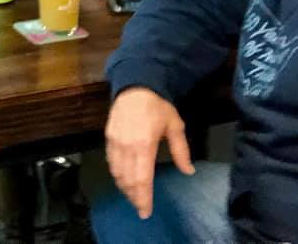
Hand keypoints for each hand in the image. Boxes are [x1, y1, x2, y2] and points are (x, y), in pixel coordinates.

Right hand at [104, 87, 193, 218]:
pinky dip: (117, 174)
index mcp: (144, 145)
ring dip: (124, 187)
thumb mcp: (174, 125)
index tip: (145, 211)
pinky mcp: (108, 138)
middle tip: (140, 207)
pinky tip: (123, 178)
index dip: (143, 198)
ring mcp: (115, 142)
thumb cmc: (157, 106)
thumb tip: (188, 170)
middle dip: (133, 196)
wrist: (135, 86)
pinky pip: (111, 162)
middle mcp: (127, 147)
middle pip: (128, 180)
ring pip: (117, 173)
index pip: (142, 179)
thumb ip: (181, 150)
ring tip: (133, 195)